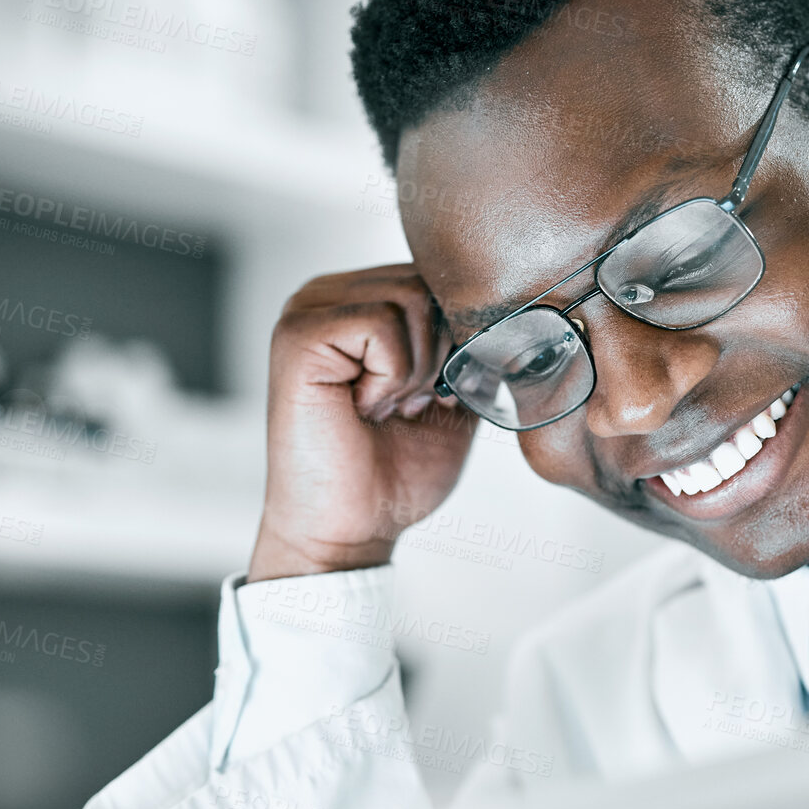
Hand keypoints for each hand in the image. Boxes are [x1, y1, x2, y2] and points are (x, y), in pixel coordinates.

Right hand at [248, 264, 477, 580]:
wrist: (351, 530)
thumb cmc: (391, 472)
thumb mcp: (451, 395)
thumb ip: (468, 343)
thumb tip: (509, 312)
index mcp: (357, 300)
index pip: (434, 278)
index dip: (452, 340)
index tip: (422, 398)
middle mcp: (326, 295)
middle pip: (426, 282)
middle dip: (436, 354)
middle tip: (403, 406)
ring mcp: (306, 311)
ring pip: (410, 298)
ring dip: (414, 369)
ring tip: (382, 408)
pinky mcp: (298, 336)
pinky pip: (381, 325)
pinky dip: (390, 377)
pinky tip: (364, 408)